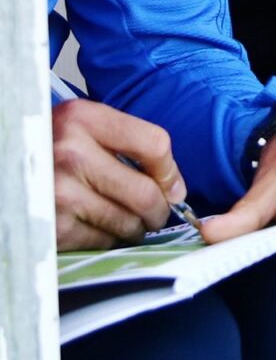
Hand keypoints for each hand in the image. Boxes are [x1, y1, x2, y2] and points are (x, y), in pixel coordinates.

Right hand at [50, 100, 188, 249]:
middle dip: (159, 211)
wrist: (6, 163)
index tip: (172, 187)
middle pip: (145, 192)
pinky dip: (108, 240)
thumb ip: (127, 143)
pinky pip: (100, 241)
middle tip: (156, 215)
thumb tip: (174, 189)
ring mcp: (57, 192)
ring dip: (136, 229)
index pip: (154, 144)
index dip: (170, 171)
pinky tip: (99, 230)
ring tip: (129, 224)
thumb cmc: (48, 148)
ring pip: (126, 222)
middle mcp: (69, 153)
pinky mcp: (50, 226)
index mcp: (81, 118)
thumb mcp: (81, 126)